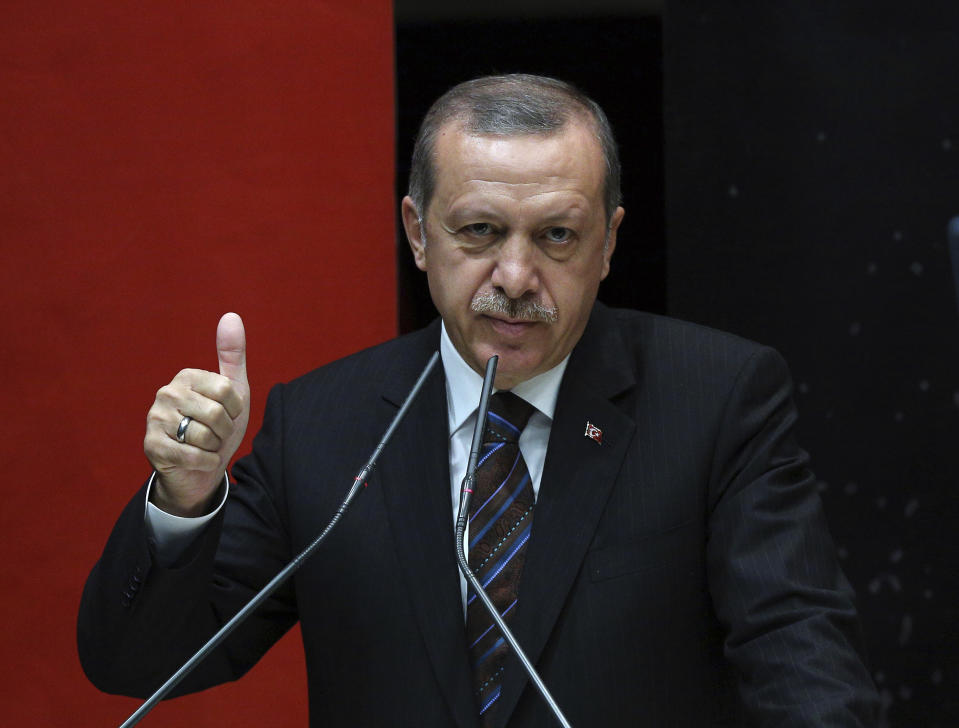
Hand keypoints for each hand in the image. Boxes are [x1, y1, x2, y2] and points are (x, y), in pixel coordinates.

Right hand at [144, 313, 249, 515]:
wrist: (200, 470)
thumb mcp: (233, 392)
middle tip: (215, 435)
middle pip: (216, 414)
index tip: (226, 415)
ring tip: (204, 446)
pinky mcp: (152, 446)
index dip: (235, 410)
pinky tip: (199, 460)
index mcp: (187, 376)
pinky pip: (193, 455)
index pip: (227, 390)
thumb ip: (232, 356)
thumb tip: (231, 315)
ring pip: (204, 436)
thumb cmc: (218, 428)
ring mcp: (155, 419)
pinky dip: (206, 462)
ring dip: (214, 447)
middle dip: (224, 431)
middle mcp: (166, 393)